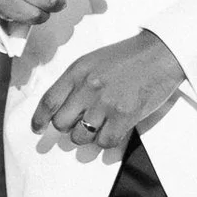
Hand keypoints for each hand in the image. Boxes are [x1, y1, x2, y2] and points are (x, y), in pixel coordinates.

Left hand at [30, 29, 184, 160]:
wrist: (159, 54)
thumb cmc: (128, 57)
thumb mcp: (93, 61)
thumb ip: (76, 81)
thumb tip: (63, 107)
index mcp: (77, 71)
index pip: (49, 101)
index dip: (39, 119)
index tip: (37, 129)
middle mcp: (88, 88)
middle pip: (61, 123)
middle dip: (67, 128)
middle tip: (78, 125)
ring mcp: (106, 103)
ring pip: (81, 136)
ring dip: (87, 136)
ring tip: (99, 126)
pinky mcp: (124, 116)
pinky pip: (105, 142)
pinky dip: (106, 141)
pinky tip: (113, 131)